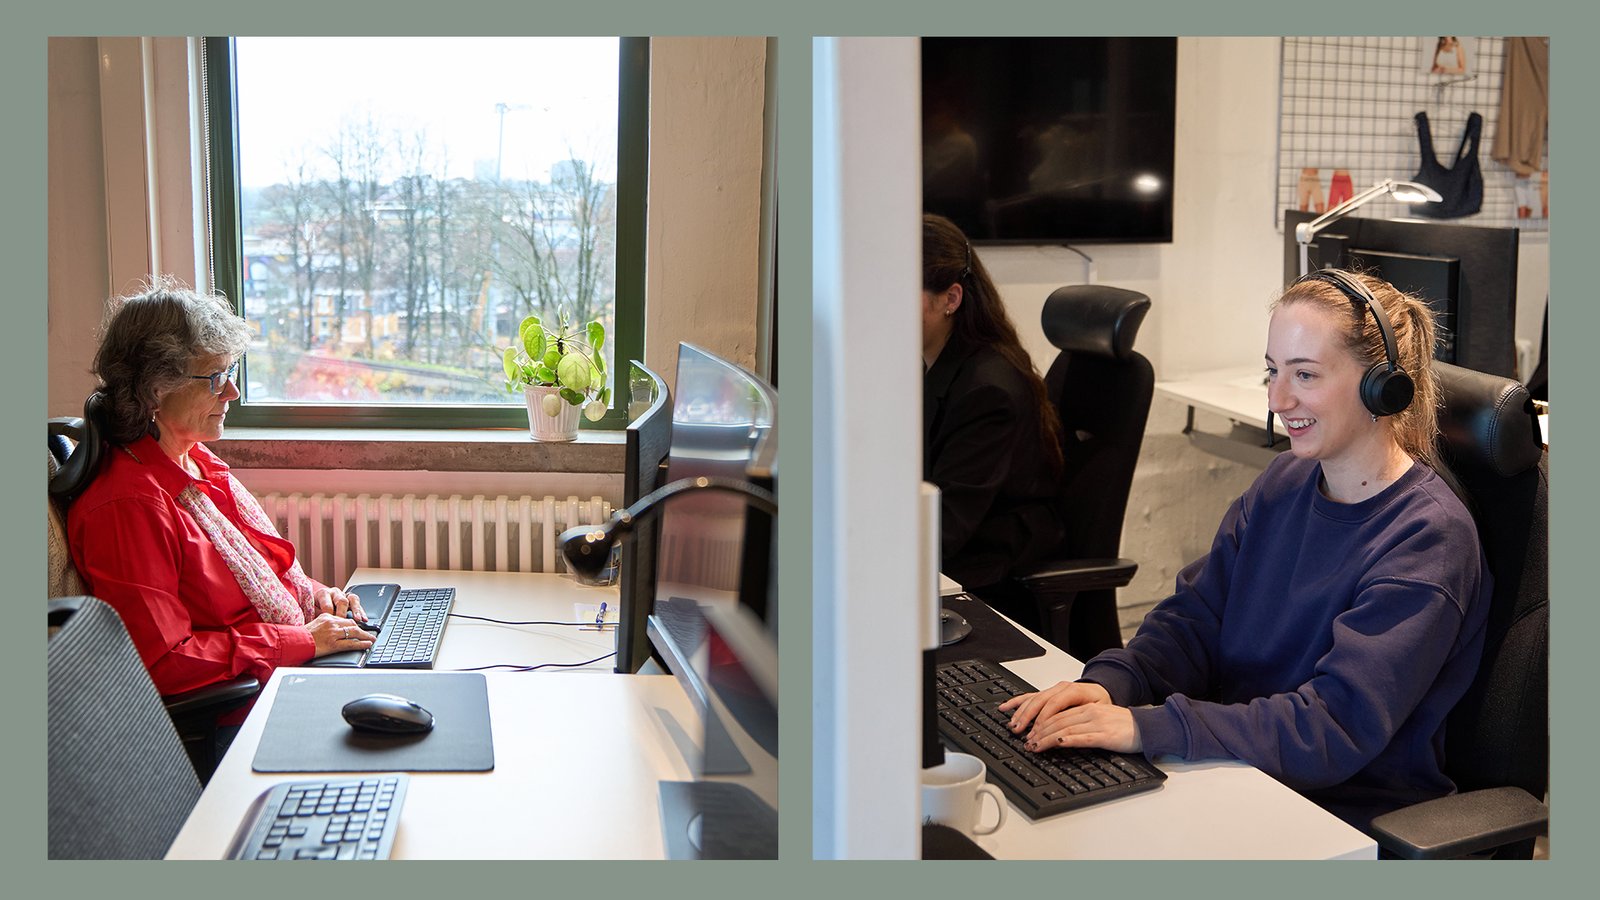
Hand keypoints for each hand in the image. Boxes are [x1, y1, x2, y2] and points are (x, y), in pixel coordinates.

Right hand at [307, 612, 376, 657]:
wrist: (293, 642)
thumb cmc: (301, 636)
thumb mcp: (314, 624)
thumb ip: (325, 624)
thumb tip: (333, 628)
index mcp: (326, 616)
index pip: (344, 618)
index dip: (353, 623)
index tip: (358, 626)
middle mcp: (331, 623)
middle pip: (352, 624)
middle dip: (361, 629)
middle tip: (368, 633)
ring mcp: (333, 633)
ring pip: (354, 632)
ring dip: (366, 636)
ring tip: (372, 639)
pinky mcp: (333, 644)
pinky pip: (351, 643)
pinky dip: (362, 644)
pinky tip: (367, 644)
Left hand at [313, 587, 365, 621]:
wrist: (316, 606)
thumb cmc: (313, 611)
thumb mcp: (312, 612)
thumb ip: (317, 616)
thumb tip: (320, 624)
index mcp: (323, 594)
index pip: (328, 605)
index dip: (329, 616)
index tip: (331, 624)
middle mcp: (335, 593)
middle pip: (341, 601)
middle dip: (343, 613)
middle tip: (343, 622)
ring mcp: (344, 595)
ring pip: (352, 599)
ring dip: (356, 610)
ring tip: (358, 619)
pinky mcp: (351, 600)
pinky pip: (358, 604)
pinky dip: (361, 612)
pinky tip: (364, 619)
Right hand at [998, 680, 1112, 733]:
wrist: (1102, 691)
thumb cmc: (1101, 703)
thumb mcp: (1099, 711)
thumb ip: (1083, 719)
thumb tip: (1070, 733)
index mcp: (1074, 690)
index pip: (1054, 704)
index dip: (1043, 719)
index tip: (1037, 732)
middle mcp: (1060, 688)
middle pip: (1039, 701)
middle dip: (1028, 718)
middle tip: (1020, 732)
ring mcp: (1052, 690)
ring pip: (1032, 699)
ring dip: (1021, 713)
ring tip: (1013, 725)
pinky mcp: (1047, 694)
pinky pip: (1029, 696)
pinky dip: (1016, 702)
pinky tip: (1005, 707)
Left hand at [1023, 703, 1141, 754]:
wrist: (1146, 727)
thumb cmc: (1124, 726)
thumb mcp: (1100, 718)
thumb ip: (1081, 722)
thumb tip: (1060, 732)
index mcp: (1087, 708)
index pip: (1057, 714)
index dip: (1040, 723)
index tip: (1029, 733)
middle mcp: (1089, 713)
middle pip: (1057, 721)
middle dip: (1038, 732)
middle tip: (1027, 742)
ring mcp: (1097, 724)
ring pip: (1065, 729)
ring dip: (1046, 738)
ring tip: (1035, 746)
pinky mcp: (1105, 736)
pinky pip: (1081, 737)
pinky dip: (1066, 740)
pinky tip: (1056, 744)